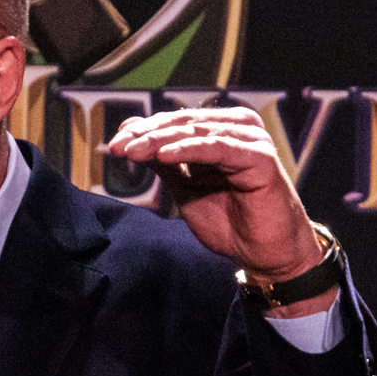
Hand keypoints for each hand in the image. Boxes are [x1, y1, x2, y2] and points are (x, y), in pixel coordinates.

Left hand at [108, 107, 333, 315]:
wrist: (262, 253)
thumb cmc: (229, 221)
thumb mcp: (186, 188)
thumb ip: (164, 163)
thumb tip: (130, 139)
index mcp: (221, 130)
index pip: (175, 122)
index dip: (142, 130)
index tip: (114, 143)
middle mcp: (237, 128)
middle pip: (183, 124)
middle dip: (146, 135)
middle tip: (116, 146)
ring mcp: (250, 141)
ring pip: (196, 133)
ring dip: (160, 141)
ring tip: (132, 151)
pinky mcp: (260, 158)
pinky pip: (218, 148)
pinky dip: (189, 149)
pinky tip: (164, 155)